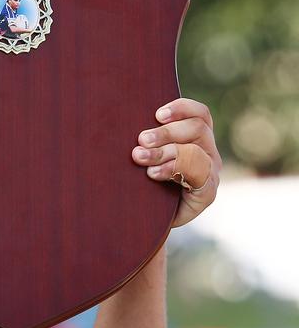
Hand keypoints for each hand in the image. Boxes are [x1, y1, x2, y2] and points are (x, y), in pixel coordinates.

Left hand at [131, 98, 220, 227]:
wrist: (142, 218)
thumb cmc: (137, 180)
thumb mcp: (141, 154)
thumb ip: (143, 136)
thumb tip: (117, 110)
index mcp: (196, 137)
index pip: (200, 114)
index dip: (181, 109)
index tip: (157, 114)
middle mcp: (208, 152)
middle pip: (197, 128)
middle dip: (166, 133)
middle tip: (140, 141)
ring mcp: (210, 172)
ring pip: (196, 150)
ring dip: (165, 152)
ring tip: (140, 157)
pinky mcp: (207, 192)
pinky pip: (200, 175)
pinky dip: (174, 169)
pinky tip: (153, 174)